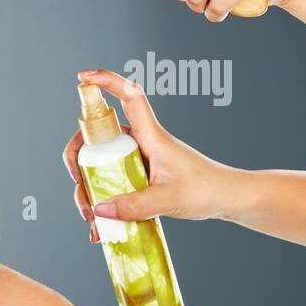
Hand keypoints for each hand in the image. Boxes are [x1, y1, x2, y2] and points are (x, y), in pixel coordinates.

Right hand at [64, 68, 238, 242]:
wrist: (227, 199)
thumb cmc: (206, 190)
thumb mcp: (168, 200)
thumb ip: (134, 205)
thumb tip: (100, 208)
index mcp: (151, 136)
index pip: (130, 98)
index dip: (107, 82)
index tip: (83, 78)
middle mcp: (140, 143)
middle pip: (96, 138)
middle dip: (78, 160)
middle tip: (77, 183)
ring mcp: (137, 160)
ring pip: (99, 165)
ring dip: (88, 189)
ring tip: (91, 218)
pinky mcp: (138, 176)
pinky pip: (111, 184)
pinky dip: (102, 204)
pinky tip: (101, 228)